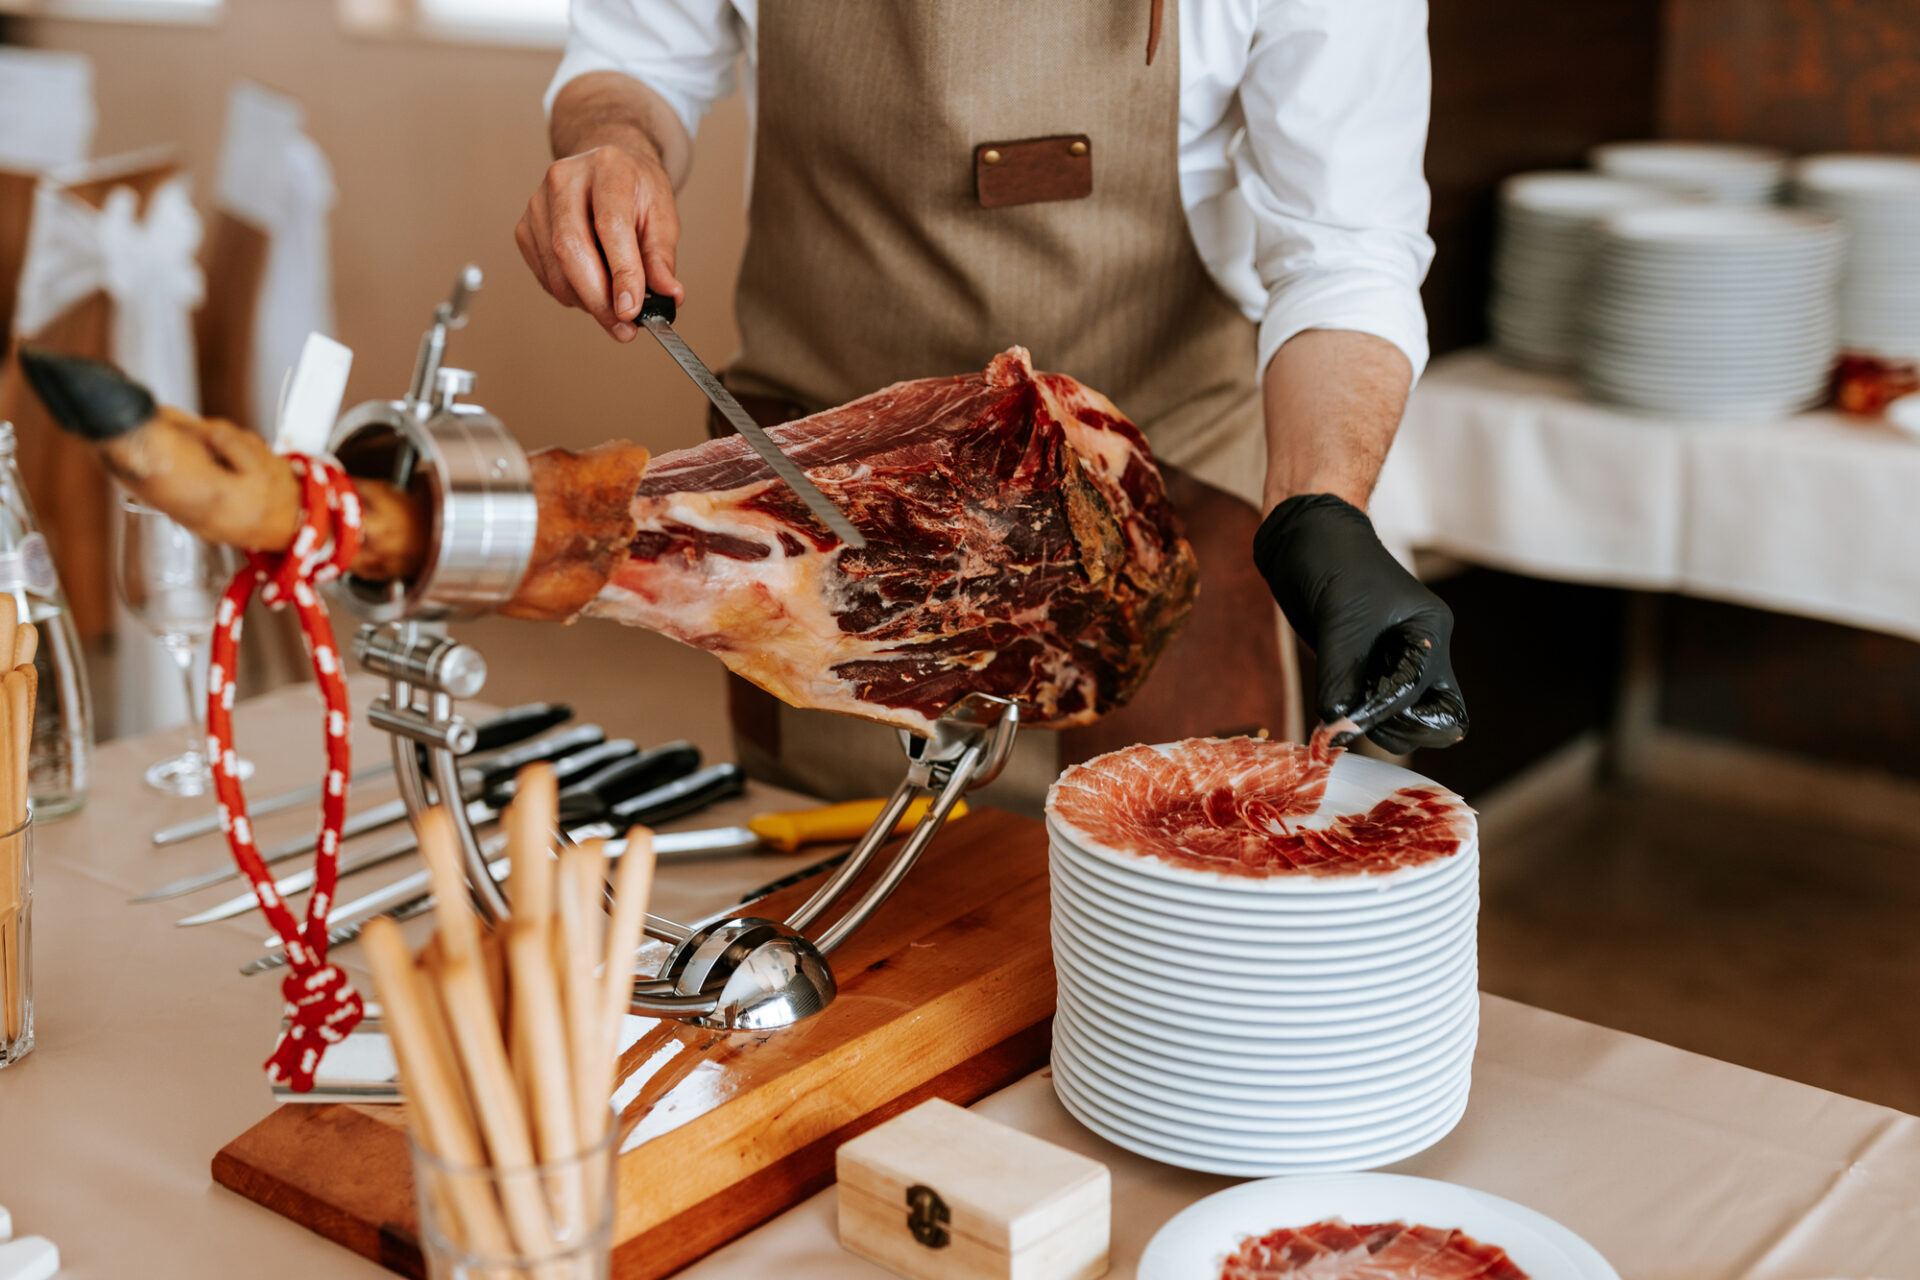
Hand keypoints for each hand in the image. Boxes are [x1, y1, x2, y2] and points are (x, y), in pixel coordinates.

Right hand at [514, 138, 682, 341]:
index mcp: (607, 168)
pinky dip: (571, 294)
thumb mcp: (661, 215)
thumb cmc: (635, 189)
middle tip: (624, 328)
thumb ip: (662, 257)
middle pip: (571, 248)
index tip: (632, 310)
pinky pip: (546, 276)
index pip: (610, 225)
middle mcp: (565, 179)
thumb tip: (668, 295)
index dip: (621, 273)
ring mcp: (538, 203)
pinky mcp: (525, 227)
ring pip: (556, 270)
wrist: (606, 167)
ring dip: (587, 302)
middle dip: (599, 299)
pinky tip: (592, 288)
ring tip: (615, 308)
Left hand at [1253, 494, 1466, 753]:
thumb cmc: (1332, 561)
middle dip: (1399, 728)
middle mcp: (1422, 651)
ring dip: (1374, 726)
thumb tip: (1339, 725)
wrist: (1306, 536)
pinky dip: (1356, 717)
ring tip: (1336, 714)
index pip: (1420, 692)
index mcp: (1429, 631)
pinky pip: (1375, 707)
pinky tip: (1331, 711)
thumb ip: (1341, 673)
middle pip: (1438, 717)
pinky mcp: (1369, 668)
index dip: (1382, 710)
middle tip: (1352, 717)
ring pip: (1407, 720)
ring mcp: (1397, 662)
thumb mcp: (1339, 618)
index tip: (1342, 720)